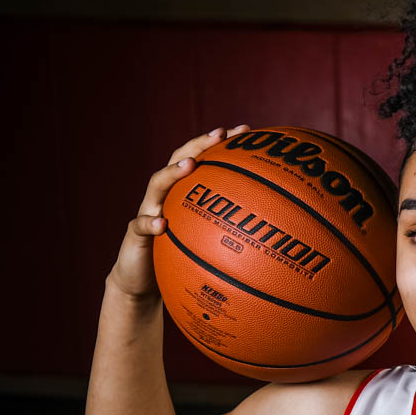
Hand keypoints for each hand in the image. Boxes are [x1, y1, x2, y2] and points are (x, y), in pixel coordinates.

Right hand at [109, 124, 251, 299]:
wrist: (143, 284)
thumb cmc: (182, 261)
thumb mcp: (212, 244)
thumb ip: (235, 232)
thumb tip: (281, 233)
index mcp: (185, 194)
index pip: (203, 160)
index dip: (221, 144)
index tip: (246, 130)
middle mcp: (166, 197)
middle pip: (179, 161)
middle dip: (199, 144)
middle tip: (220, 133)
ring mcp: (148, 211)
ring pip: (156, 186)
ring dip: (172, 173)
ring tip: (189, 165)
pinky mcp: (135, 235)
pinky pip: (140, 225)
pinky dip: (150, 222)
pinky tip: (162, 223)